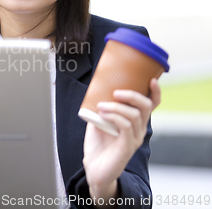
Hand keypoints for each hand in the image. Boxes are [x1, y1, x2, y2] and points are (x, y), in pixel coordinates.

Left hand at [82, 78, 160, 206]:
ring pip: (134, 115)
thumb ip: (102, 107)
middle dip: (132, 95)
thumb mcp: (98, 120)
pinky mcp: (127, 146)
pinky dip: (114, 116)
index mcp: (135, 122)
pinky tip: (103, 114)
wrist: (93, 169)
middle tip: (115, 92)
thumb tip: (97, 91)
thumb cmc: (97, 144)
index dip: (155, 93)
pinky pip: (126, 126)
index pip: (151, 106)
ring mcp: (135, 138)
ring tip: (101, 106)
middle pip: (146, 107)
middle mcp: (139, 130)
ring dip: (117, 107)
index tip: (151, 80)